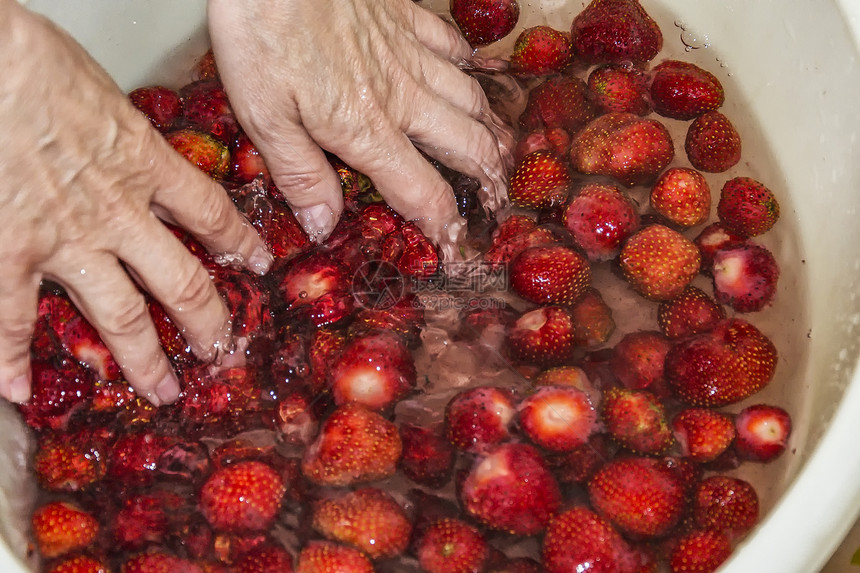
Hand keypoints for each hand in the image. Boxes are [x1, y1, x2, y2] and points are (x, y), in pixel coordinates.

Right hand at [0, 1, 271, 404]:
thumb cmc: (29, 57)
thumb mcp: (98, 90)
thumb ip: (118, 131)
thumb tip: (120, 142)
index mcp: (142, 162)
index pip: (210, 212)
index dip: (238, 241)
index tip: (258, 263)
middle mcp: (117, 211)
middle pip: (180, 279)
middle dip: (207, 320)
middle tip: (223, 350)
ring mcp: (65, 238)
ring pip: (119, 312)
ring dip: (143, 357)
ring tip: (163, 389)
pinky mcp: (7, 250)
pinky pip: (10, 316)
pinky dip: (9, 356)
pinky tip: (15, 388)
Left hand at [207, 0, 512, 250]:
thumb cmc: (263, 32)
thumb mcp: (263, 115)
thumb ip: (299, 173)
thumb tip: (324, 225)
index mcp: (365, 129)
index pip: (420, 189)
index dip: (441, 222)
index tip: (453, 243)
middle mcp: (400, 96)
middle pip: (464, 144)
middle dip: (486, 176)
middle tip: (495, 197)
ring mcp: (408, 52)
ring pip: (467, 97)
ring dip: (488, 127)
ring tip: (500, 149)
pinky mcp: (404, 15)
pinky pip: (451, 44)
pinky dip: (468, 66)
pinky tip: (471, 74)